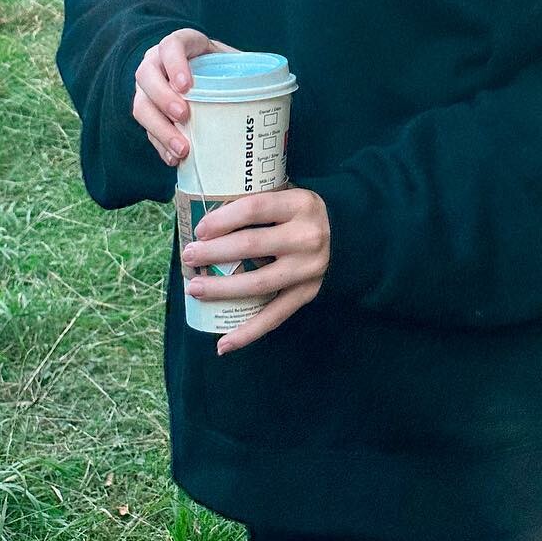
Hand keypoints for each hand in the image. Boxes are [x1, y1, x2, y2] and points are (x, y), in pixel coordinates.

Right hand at [132, 28, 240, 169]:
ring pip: (141, 105)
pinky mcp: (148, 112)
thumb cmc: (220, 67)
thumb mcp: (232, 60)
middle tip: (184, 116)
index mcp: (181, 44)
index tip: (187, 85)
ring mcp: (148, 88)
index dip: (175, 63)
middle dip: (163, 97)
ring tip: (182, 149)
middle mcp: (157, 63)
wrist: (203, 77)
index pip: (171, 45)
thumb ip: (246, 67)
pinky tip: (174, 159)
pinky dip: (159, 145)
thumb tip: (274, 82)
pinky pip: (146, 129)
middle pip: (146, 76)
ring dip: (160, 128)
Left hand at [183, 188, 330, 354]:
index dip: (223, 219)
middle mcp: (307, 237)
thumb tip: (208, 218)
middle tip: (188, 256)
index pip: (255, 208)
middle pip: (250, 245)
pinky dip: (248, 332)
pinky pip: (274, 316)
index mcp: (300, 205)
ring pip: (257, 283)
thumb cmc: (305, 213)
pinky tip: (223, 343)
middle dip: (213, 252)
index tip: (199, 229)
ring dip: (221, 288)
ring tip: (194, 288)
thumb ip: (260, 204)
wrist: (353, 234)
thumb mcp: (291, 196)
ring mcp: (308, 269)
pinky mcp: (308, 293)